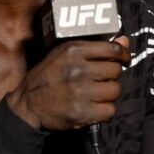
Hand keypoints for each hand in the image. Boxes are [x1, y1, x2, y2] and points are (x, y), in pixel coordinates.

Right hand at [6, 36, 130, 129]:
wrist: (28, 103)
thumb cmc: (49, 76)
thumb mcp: (65, 54)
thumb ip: (95, 48)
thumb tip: (126, 41)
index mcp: (74, 50)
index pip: (112, 49)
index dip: (123, 55)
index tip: (123, 60)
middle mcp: (78, 69)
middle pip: (115, 71)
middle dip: (110, 76)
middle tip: (99, 80)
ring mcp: (80, 92)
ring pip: (115, 90)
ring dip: (108, 94)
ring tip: (94, 94)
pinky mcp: (81, 112)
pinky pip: (110, 110)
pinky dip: (104, 111)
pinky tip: (92, 107)